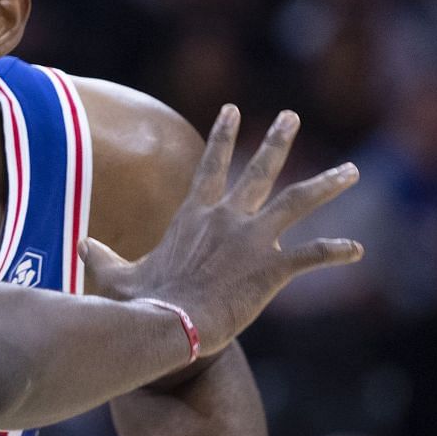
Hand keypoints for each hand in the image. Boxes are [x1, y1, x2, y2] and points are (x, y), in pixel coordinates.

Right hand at [80, 107, 361, 352]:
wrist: (167, 325)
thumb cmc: (140, 302)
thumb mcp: (115, 275)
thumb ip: (101, 256)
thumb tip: (78, 245)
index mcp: (194, 217)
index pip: (210, 166)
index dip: (222, 137)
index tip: (232, 110)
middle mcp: (227, 219)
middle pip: (258, 171)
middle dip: (276, 141)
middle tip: (291, 117)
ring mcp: (253, 242)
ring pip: (297, 202)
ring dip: (326, 185)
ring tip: (351, 170)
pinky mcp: (272, 269)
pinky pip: (312, 256)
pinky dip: (336, 251)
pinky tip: (357, 249)